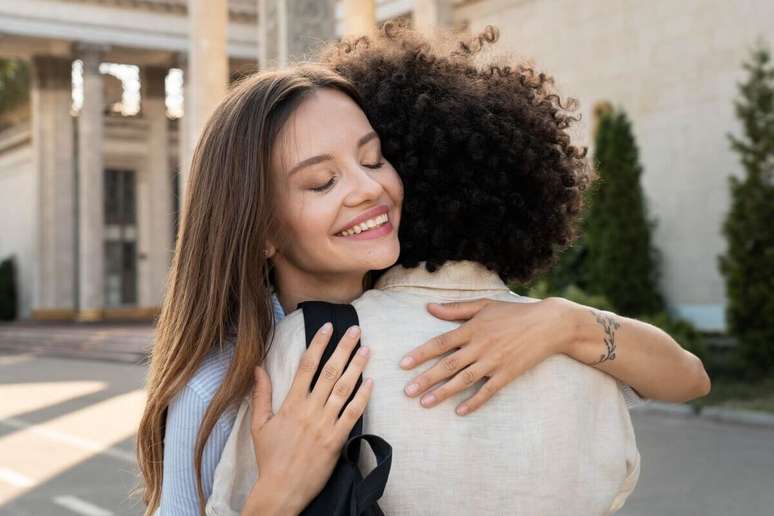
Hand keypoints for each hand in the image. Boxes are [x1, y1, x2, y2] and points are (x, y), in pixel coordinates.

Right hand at [244, 323, 373, 514]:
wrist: (280, 489)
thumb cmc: (269, 457)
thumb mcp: (259, 424)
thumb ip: (261, 394)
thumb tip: (257, 368)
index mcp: (291, 404)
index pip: (307, 366)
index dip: (318, 344)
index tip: (328, 327)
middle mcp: (309, 410)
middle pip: (329, 372)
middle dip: (343, 348)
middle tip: (355, 330)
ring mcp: (324, 425)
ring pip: (343, 389)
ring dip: (356, 367)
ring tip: (366, 349)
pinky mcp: (336, 440)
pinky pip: (352, 414)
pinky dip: (362, 398)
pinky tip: (371, 382)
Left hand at [400, 297, 574, 415]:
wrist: (549, 324)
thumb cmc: (514, 312)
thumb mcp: (484, 305)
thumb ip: (455, 309)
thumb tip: (429, 307)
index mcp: (472, 328)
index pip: (440, 342)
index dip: (421, 354)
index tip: (403, 365)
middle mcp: (480, 346)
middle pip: (448, 365)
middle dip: (426, 379)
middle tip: (407, 392)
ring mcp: (494, 361)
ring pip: (464, 380)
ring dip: (443, 393)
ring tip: (425, 403)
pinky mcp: (508, 374)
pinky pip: (488, 391)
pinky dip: (475, 401)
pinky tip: (460, 411)